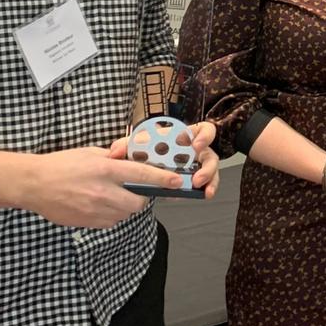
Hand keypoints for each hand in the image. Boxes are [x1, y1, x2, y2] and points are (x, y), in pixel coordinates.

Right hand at [25, 146, 183, 228]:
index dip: (162, 179)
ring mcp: (94, 210)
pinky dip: (112, 215)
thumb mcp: (90, 153)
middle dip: (142, 197)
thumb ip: (113, 158)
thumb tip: (131, 160)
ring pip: (124, 214)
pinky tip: (99, 204)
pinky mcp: (87, 222)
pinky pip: (110, 222)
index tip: (177, 182)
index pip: (141, 174)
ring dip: (125, 206)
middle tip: (136, 190)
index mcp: (104, 170)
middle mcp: (102, 191)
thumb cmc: (60, 165)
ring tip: (111, 195)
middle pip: (137, 202)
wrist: (33, 184)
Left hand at [106, 121, 221, 199]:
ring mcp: (197, 166)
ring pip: (211, 171)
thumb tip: (115, 152)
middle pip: (210, 155)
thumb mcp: (137, 145)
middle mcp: (195, 151)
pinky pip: (206, 184)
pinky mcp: (195, 180)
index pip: (203, 130)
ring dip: (208, 180)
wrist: (142, 168)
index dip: (204, 136)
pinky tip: (202, 195)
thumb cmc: (146, 149)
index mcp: (184, 138)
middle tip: (197, 178)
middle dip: (207, 167)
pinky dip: (205, 190)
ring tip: (197, 188)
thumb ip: (126, 145)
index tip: (196, 146)